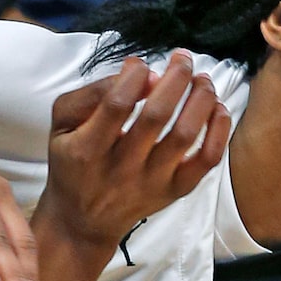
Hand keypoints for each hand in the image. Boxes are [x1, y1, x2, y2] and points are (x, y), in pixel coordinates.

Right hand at [39, 52, 231, 251]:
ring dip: (200, 99)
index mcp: (88, 149)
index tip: (141, 65)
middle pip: (157, 116)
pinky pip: (206, 161)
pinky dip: (218, 131)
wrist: (83, 221)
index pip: (117, 104)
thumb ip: (92, 92)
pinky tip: (217, 108)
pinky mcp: (174, 191)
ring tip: (201, 79)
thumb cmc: (73, 163)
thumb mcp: (62, 125)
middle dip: (175, 78)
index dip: (136, 75)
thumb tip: (140, 72)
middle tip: (182, 59)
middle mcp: (121, 169)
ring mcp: (151, 183)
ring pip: (185, 135)